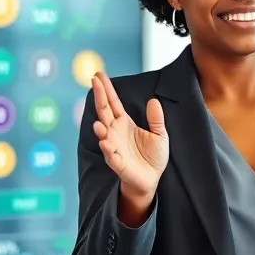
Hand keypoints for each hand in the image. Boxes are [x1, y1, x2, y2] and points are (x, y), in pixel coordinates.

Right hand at [91, 71, 168, 199]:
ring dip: (100, 128)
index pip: (113, 103)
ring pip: (103, 134)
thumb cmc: (153, 156)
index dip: (106, 90)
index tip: (99, 75)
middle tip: (95, 82)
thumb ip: (156, 118)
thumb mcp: (159, 134)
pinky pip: (110, 154)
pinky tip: (105, 142)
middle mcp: (115, 132)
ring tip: (98, 123)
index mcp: (124, 123)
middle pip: (104, 111)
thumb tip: (153, 101)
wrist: (151, 178)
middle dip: (99, 97)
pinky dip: (107, 148)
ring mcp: (113, 146)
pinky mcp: (117, 162)